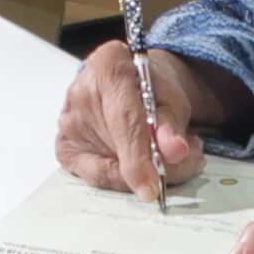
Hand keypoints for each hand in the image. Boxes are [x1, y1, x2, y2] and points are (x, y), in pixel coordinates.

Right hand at [55, 40, 207, 194]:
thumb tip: (174, 151)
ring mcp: (68, 122)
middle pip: (117, 148)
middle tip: (188, 162)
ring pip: (107, 167)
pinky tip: (142, 166)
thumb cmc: (153, 87)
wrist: (136, 85)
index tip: (154, 187)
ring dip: (144, 172)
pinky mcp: (65, 146)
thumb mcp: (173, 97)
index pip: (123, 120)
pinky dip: (123, 178)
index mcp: (107, 66)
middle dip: (156, 166)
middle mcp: (79, 92)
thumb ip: (173, 124)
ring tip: (169, 155)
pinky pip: (95, 175)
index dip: (140, 158)